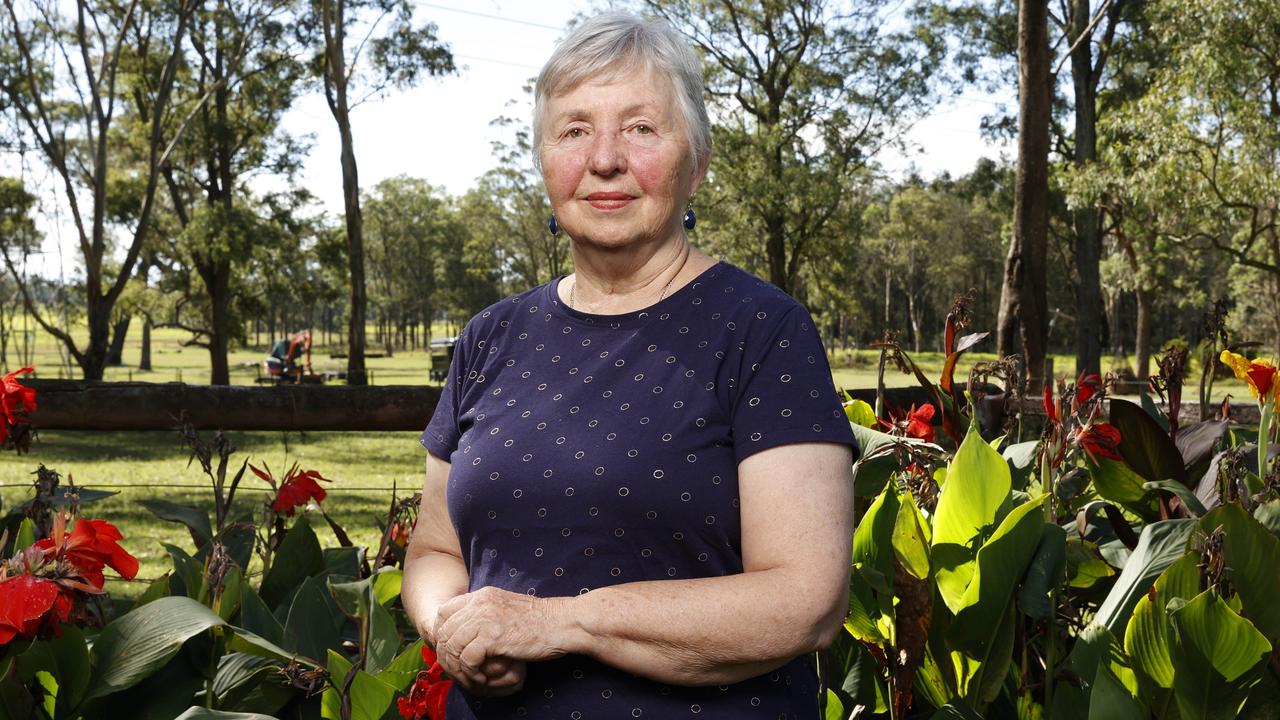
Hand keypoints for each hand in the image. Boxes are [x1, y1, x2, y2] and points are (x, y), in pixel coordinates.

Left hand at [433, 587, 573, 692]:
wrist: (563, 622)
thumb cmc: (540, 621)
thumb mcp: (507, 608)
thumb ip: (486, 615)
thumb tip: (467, 632)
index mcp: (482, 595)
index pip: (444, 612)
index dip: (443, 634)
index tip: (453, 652)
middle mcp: (480, 603)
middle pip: (443, 632)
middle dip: (447, 656)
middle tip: (459, 672)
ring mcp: (485, 618)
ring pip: (452, 647)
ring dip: (459, 669)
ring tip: (471, 678)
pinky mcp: (493, 636)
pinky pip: (467, 659)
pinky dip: (472, 673)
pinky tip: (483, 678)